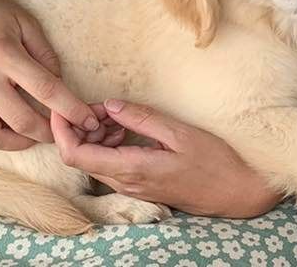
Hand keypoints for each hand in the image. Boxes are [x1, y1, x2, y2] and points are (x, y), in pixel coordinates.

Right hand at [0, 0, 100, 149]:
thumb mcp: (27, 22)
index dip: (71, 109)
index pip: (45, 90)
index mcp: (3, 54)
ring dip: (17, 143)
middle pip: (21, 120)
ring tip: (32, 135)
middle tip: (61, 132)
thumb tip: (61, 84)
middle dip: (48, 133)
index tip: (87, 121)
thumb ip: (46, 54)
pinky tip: (3, 131)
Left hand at [51, 99, 285, 217]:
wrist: (235, 191)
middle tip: (102, 105)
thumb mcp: (180, 133)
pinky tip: (129, 128)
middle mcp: (124, 182)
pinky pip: (111, 164)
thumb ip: (142, 118)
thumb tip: (109, 105)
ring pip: (95, 160)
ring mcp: (131, 186)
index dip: (61, 130)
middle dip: (81, 127)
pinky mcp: (139, 184)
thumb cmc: (214, 162)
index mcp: (131, 169)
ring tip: (119, 114)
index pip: (75, 155)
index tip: (64, 106)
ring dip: (97, 135)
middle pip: (80, 156)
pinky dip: (111, 143)